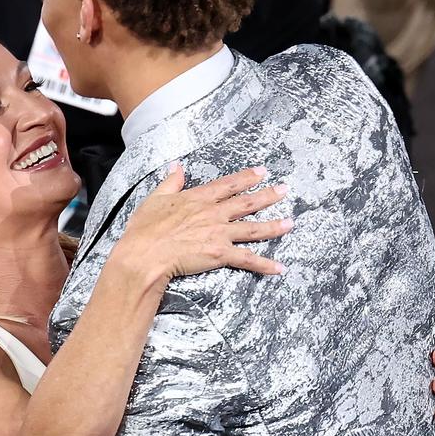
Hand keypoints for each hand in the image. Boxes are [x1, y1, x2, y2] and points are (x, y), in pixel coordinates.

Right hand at [119, 164, 291, 284]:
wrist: (145, 254)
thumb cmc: (145, 229)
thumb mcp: (155, 199)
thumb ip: (171, 182)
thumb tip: (177, 167)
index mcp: (198, 198)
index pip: (228, 185)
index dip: (247, 177)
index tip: (261, 172)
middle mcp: (213, 213)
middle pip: (247, 202)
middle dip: (268, 195)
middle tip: (285, 190)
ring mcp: (219, 233)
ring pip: (253, 228)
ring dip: (273, 226)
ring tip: (290, 223)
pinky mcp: (220, 254)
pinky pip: (247, 259)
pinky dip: (264, 265)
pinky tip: (279, 268)